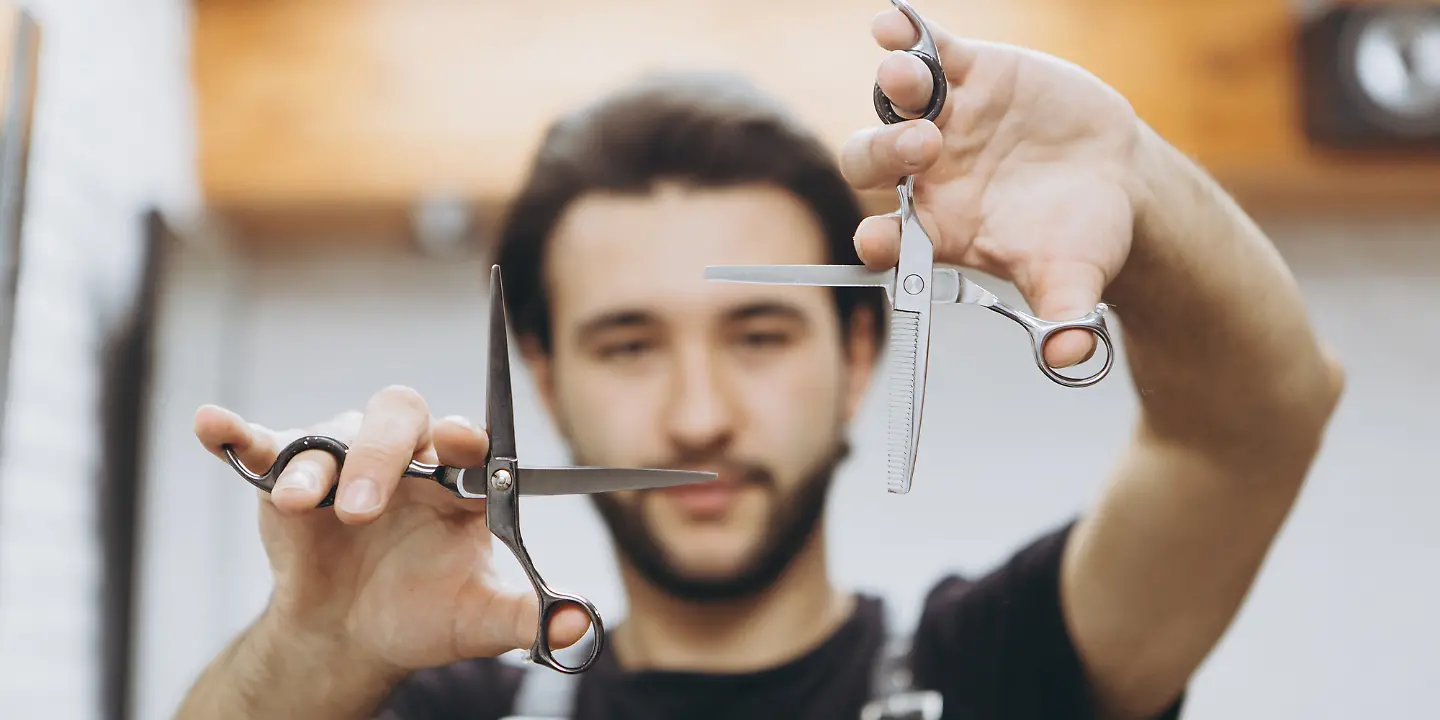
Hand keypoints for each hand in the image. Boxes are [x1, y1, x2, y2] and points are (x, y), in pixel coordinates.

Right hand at [192, 386, 590, 677]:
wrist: (354, 636)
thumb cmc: (425, 613)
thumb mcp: (479, 620)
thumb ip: (528, 618)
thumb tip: (582, 626)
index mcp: (459, 479)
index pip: (470, 439)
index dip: (466, 437)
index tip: (459, 444)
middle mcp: (406, 455)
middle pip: (400, 417)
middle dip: (382, 455)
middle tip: (365, 509)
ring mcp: (345, 459)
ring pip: (333, 432)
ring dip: (318, 465)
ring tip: (304, 504)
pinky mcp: (289, 473)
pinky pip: (263, 443)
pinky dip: (237, 432)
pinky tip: (211, 424)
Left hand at [841, 6, 1153, 367]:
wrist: (1112, 175)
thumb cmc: (1080, 235)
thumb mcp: (1076, 278)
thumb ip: (1065, 316)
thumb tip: (1068, 357)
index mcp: (936, 230)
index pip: (886, 240)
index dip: (876, 242)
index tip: (878, 241)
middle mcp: (923, 175)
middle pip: (873, 163)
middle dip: (886, 153)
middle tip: (924, 145)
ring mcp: (939, 119)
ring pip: (895, 103)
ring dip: (896, 90)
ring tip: (907, 77)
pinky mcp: (965, 73)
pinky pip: (926, 51)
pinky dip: (908, 36)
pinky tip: (895, 23)